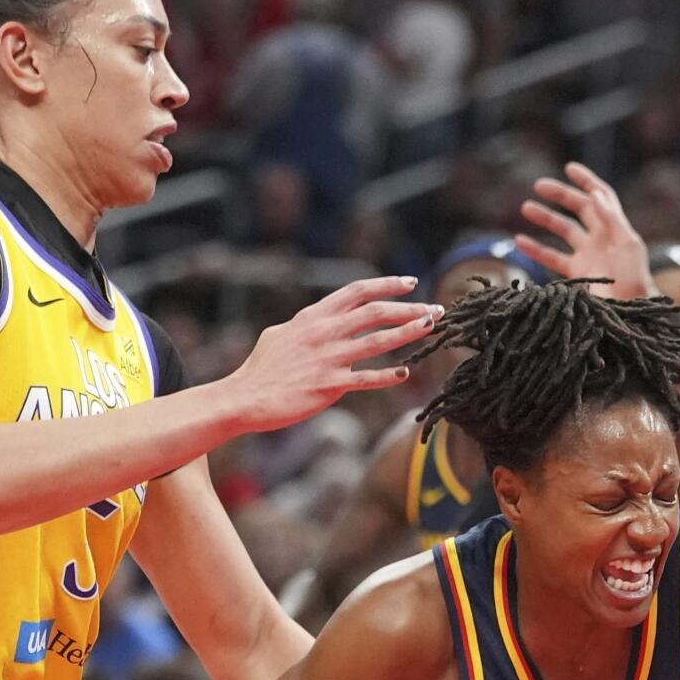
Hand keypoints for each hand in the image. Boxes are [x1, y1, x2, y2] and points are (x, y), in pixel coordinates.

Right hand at [221, 277, 440, 432]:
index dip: (386, 285)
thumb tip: (316, 322)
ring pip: (378, 341)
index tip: (410, 283)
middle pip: (375, 312)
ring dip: (408, 333)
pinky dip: (388, 376)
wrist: (244, 397)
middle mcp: (324, 332)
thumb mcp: (280, 335)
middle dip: (409, 308)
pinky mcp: (329, 385)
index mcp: (314, 317)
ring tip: (431, 328)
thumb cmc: (261, 369)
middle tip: (434, 309)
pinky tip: (406, 374)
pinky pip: (366, 379)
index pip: (357, 291)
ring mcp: (328, 358)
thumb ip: (304, 326)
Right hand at [516, 163, 656, 299]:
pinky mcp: (576, 274)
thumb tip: (594, 194)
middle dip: (560, 195)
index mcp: (614, 228)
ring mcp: (587, 255)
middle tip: (538, 185)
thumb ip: (611, 219)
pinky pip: (552, 258)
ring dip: (545, 218)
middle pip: (578, 208)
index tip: (569, 168)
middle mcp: (600, 238)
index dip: (586, 181)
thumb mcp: (628, 245)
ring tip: (526, 208)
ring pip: (562, 230)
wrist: (629, 312)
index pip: (600, 196)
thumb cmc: (635, 280)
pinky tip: (520, 241)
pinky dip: (536, 250)